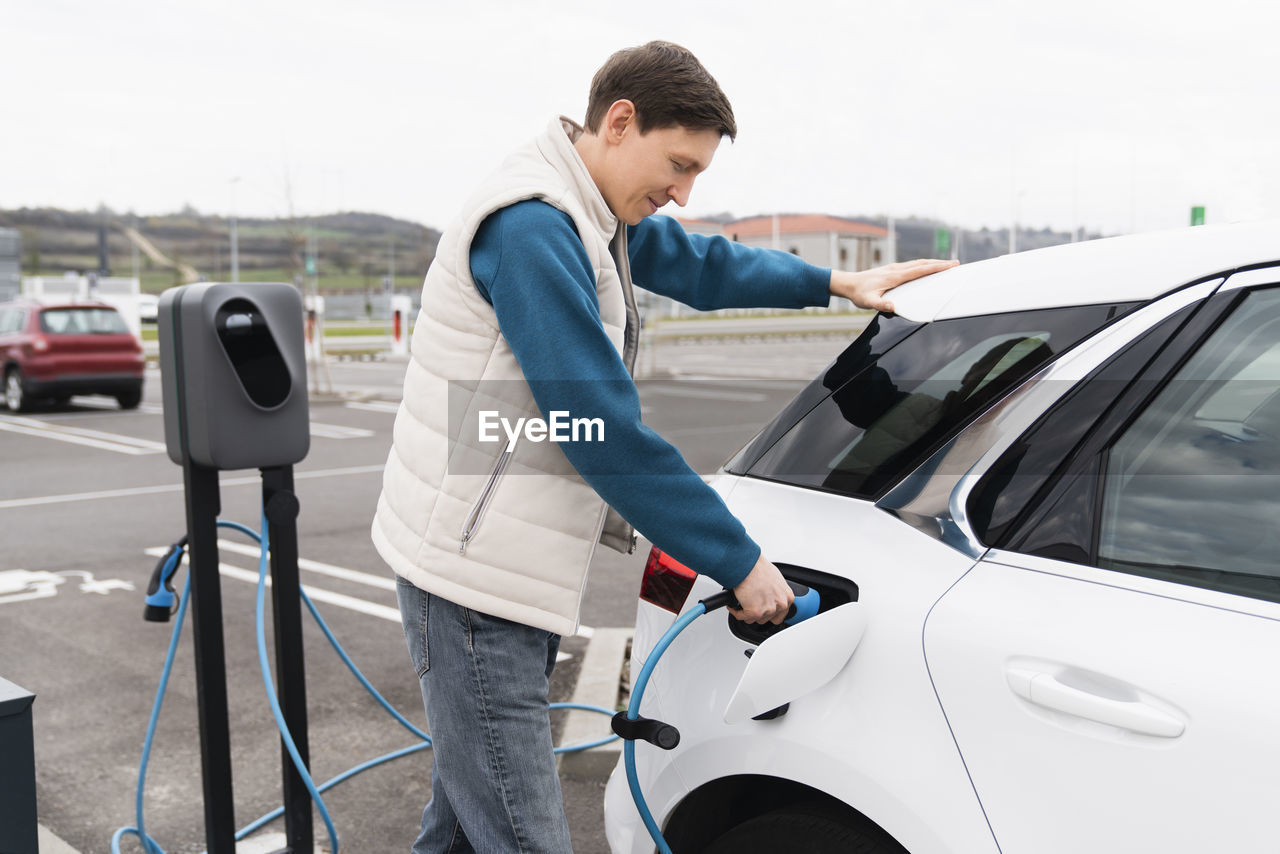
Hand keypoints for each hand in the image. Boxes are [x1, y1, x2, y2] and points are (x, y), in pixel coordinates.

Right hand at [729, 554, 792, 624]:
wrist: (747, 564)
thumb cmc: (758, 567)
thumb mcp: (775, 579)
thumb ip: (776, 593)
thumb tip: (769, 598)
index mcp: (787, 597)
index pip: (780, 615)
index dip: (768, 613)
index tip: (761, 609)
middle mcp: (780, 604)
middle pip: (766, 618)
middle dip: (756, 611)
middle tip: (750, 603)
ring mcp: (768, 609)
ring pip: (753, 619)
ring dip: (746, 612)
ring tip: (742, 602)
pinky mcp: (755, 611)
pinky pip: (742, 617)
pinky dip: (735, 611)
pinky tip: (733, 605)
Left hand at [830, 258, 958, 313]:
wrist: (848, 283)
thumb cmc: (859, 293)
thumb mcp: (868, 302)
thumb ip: (880, 304)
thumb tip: (892, 307)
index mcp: (895, 276)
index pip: (920, 270)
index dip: (936, 267)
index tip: (950, 265)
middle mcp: (896, 269)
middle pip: (923, 264)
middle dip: (940, 263)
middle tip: (956, 264)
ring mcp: (895, 268)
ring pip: (918, 263)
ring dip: (933, 263)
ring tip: (947, 264)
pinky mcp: (892, 270)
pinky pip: (912, 265)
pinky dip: (924, 265)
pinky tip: (928, 268)